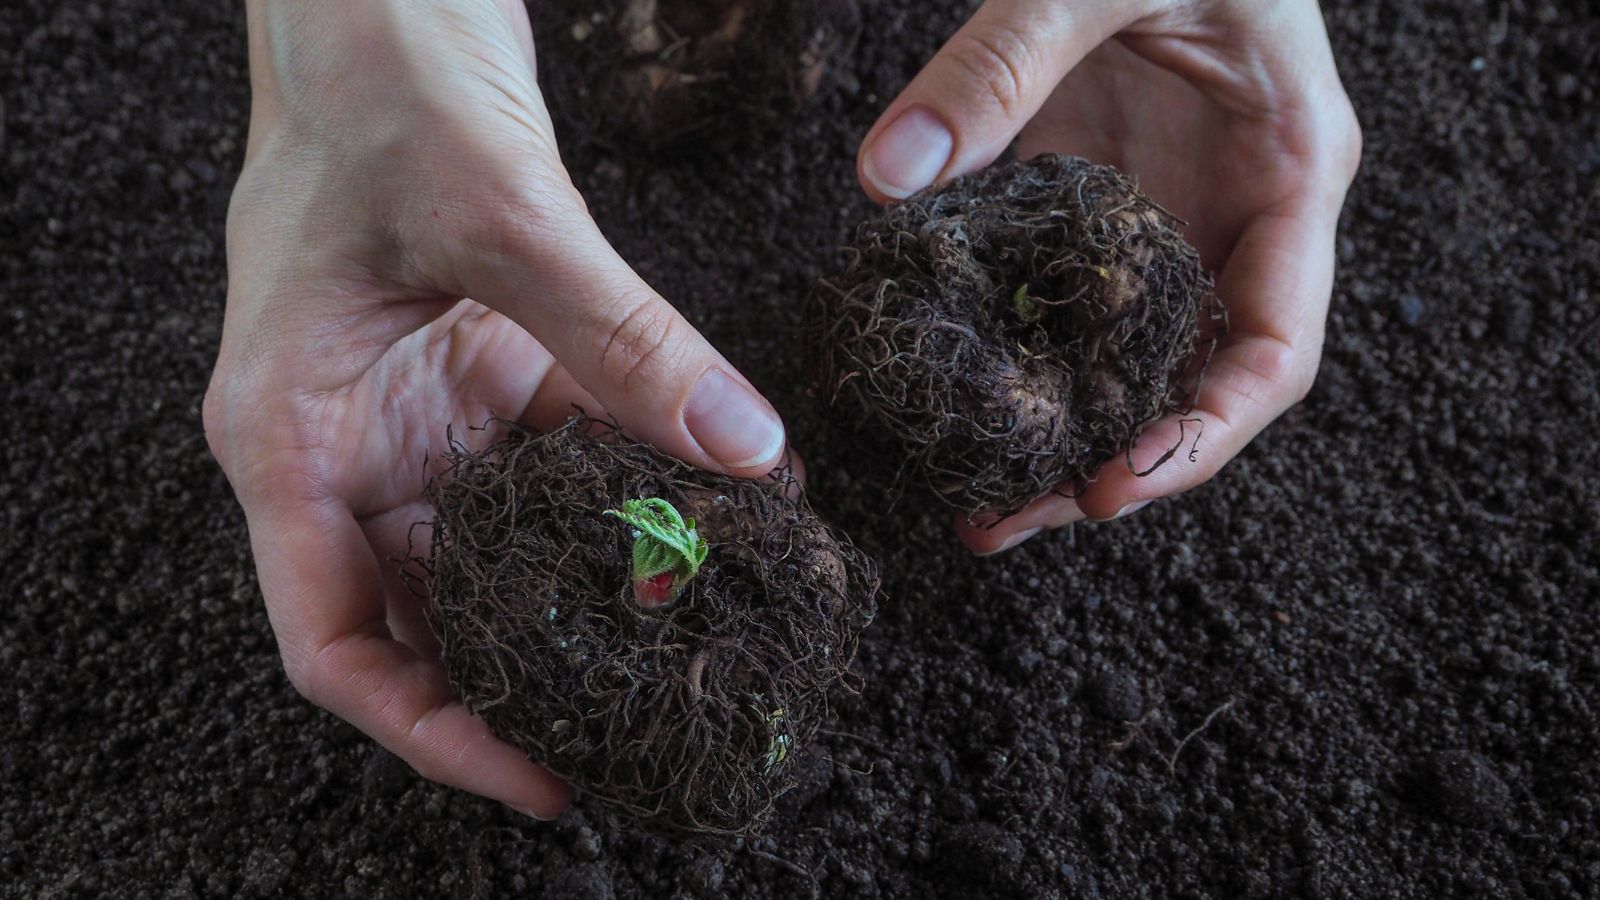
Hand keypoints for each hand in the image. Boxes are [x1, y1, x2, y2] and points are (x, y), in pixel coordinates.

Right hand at [204, 0, 787, 816]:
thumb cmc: (377, 80)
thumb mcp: (502, 215)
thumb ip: (621, 339)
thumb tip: (743, 452)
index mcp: (290, 436)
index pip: (334, 641)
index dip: (431, 728)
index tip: (537, 777)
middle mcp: (347, 443)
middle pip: (427, 614)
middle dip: (531, 676)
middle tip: (642, 726)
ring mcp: (417, 409)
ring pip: (504, 544)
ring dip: (596, 583)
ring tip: (692, 631)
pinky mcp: (482, 367)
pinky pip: (557, 458)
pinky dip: (629, 487)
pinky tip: (712, 504)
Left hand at [853, 0, 1360, 552]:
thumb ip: (1002, 61)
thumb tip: (891, 176)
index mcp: (1290, 170)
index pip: (1275, 345)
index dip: (1202, 433)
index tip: (1112, 487)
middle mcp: (1242, 215)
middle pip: (1199, 383)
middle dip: (1115, 466)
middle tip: (1006, 521)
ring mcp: (1174, 215)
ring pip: (1136, 364)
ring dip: (1064, 439)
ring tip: (978, 505)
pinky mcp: (1107, 204)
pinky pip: (1075, 308)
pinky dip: (1028, 366)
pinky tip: (966, 406)